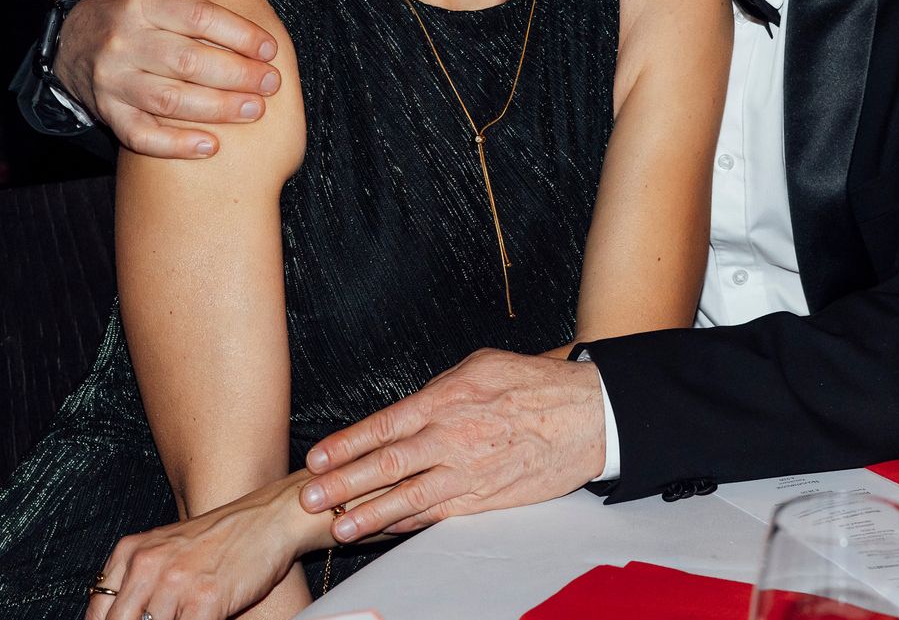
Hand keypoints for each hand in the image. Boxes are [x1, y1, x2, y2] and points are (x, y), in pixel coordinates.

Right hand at [55, 0, 278, 156]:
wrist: (72, 41)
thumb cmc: (129, 4)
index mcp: (141, 3)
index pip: (197, 17)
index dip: (238, 34)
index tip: (269, 49)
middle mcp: (124, 41)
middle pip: (187, 62)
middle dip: (236, 75)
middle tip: (271, 84)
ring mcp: (113, 80)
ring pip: (169, 100)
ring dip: (217, 109)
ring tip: (254, 110)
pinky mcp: (109, 112)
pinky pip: (141, 135)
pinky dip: (175, 145)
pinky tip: (210, 146)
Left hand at [87, 482, 301, 619]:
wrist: (267, 519)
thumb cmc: (220, 537)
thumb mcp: (166, 548)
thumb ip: (137, 582)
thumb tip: (121, 616)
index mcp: (131, 552)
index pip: (98, 612)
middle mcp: (147, 566)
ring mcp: (175, 584)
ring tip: (182, 617)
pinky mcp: (204, 601)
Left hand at [301, 350, 605, 539]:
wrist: (587, 415)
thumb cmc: (535, 384)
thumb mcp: (481, 366)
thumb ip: (439, 389)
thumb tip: (406, 407)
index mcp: (448, 398)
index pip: (385, 424)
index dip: (347, 443)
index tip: (318, 457)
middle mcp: (453, 436)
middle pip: (388, 464)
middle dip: (344, 482)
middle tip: (310, 496)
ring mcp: (469, 471)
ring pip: (409, 497)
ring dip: (370, 513)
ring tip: (339, 525)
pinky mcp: (487, 497)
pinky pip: (440, 513)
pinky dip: (409, 523)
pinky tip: (386, 531)